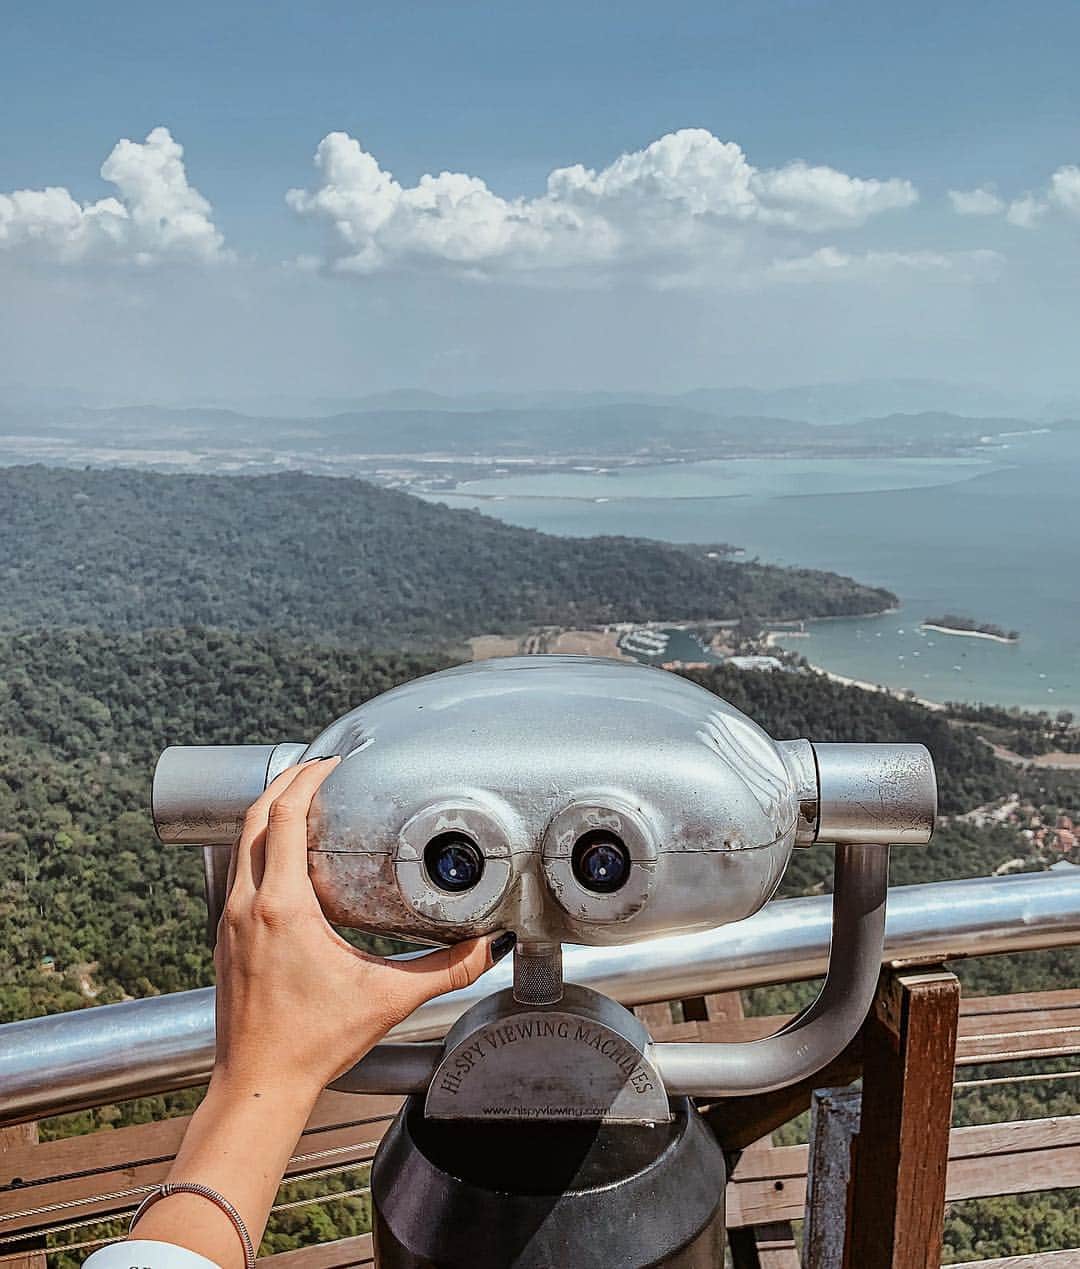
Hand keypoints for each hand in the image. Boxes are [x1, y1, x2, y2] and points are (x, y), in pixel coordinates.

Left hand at [212, 756, 510, 1102]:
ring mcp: (229, 920)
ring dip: (269, 812)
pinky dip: (260, 846)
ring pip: (242, 843)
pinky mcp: (225, 938)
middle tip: (320, 768)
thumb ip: (444, 970)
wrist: (258, 1084)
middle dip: (286, 783)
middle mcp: (247, 904)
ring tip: (306, 801)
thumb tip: (485, 947)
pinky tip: (288, 858)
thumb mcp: (387, 999)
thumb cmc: (312, 1043)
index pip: (284, 817)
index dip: (307, 780)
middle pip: (255, 816)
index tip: (332, 764)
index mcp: (282, 906)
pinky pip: (239, 871)